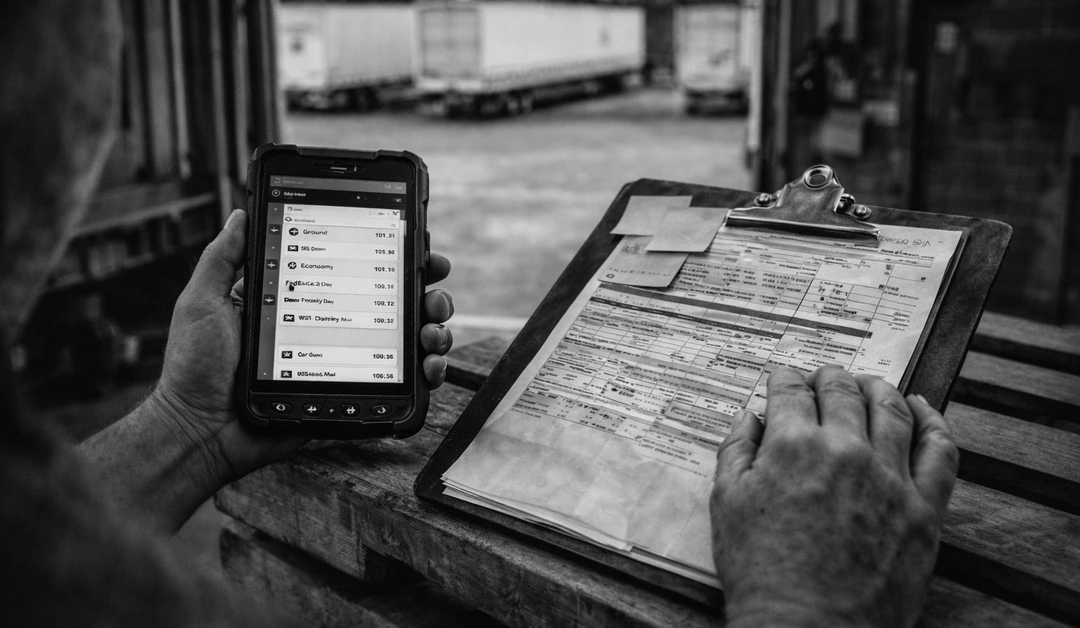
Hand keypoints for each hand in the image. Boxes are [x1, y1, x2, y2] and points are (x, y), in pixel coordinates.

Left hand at [152, 209, 454, 489]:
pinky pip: (397, 385)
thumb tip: (242, 213)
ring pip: (405, 341)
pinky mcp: (348, 396)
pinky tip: (429, 366)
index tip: (419, 247)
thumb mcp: (203, 301)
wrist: (199, 431)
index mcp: (299, 301)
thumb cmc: (195, 368)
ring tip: (433, 331)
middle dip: (427, 293)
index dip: (394, 258)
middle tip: (434, 295)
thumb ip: (224, 259)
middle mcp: (328, 328)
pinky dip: (425, 374)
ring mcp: (343, 363)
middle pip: (393, 304)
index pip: (356, 270)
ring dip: (434, 329)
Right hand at [710, 366, 958, 627]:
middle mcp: (845, 449)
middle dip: (828, 376)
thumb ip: (735, 451)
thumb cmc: (762, 574)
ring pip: (891, 410)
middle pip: (842, 392)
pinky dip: (933, 422)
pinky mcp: (924, 508)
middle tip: (823, 376)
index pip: (791, 392)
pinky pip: (940, 451)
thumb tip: (749, 419)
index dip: (784, 379)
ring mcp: (890, 477)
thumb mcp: (726, 505)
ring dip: (877, 387)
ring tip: (870, 383)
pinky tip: (922, 410)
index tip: (783, 379)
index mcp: (792, 445)